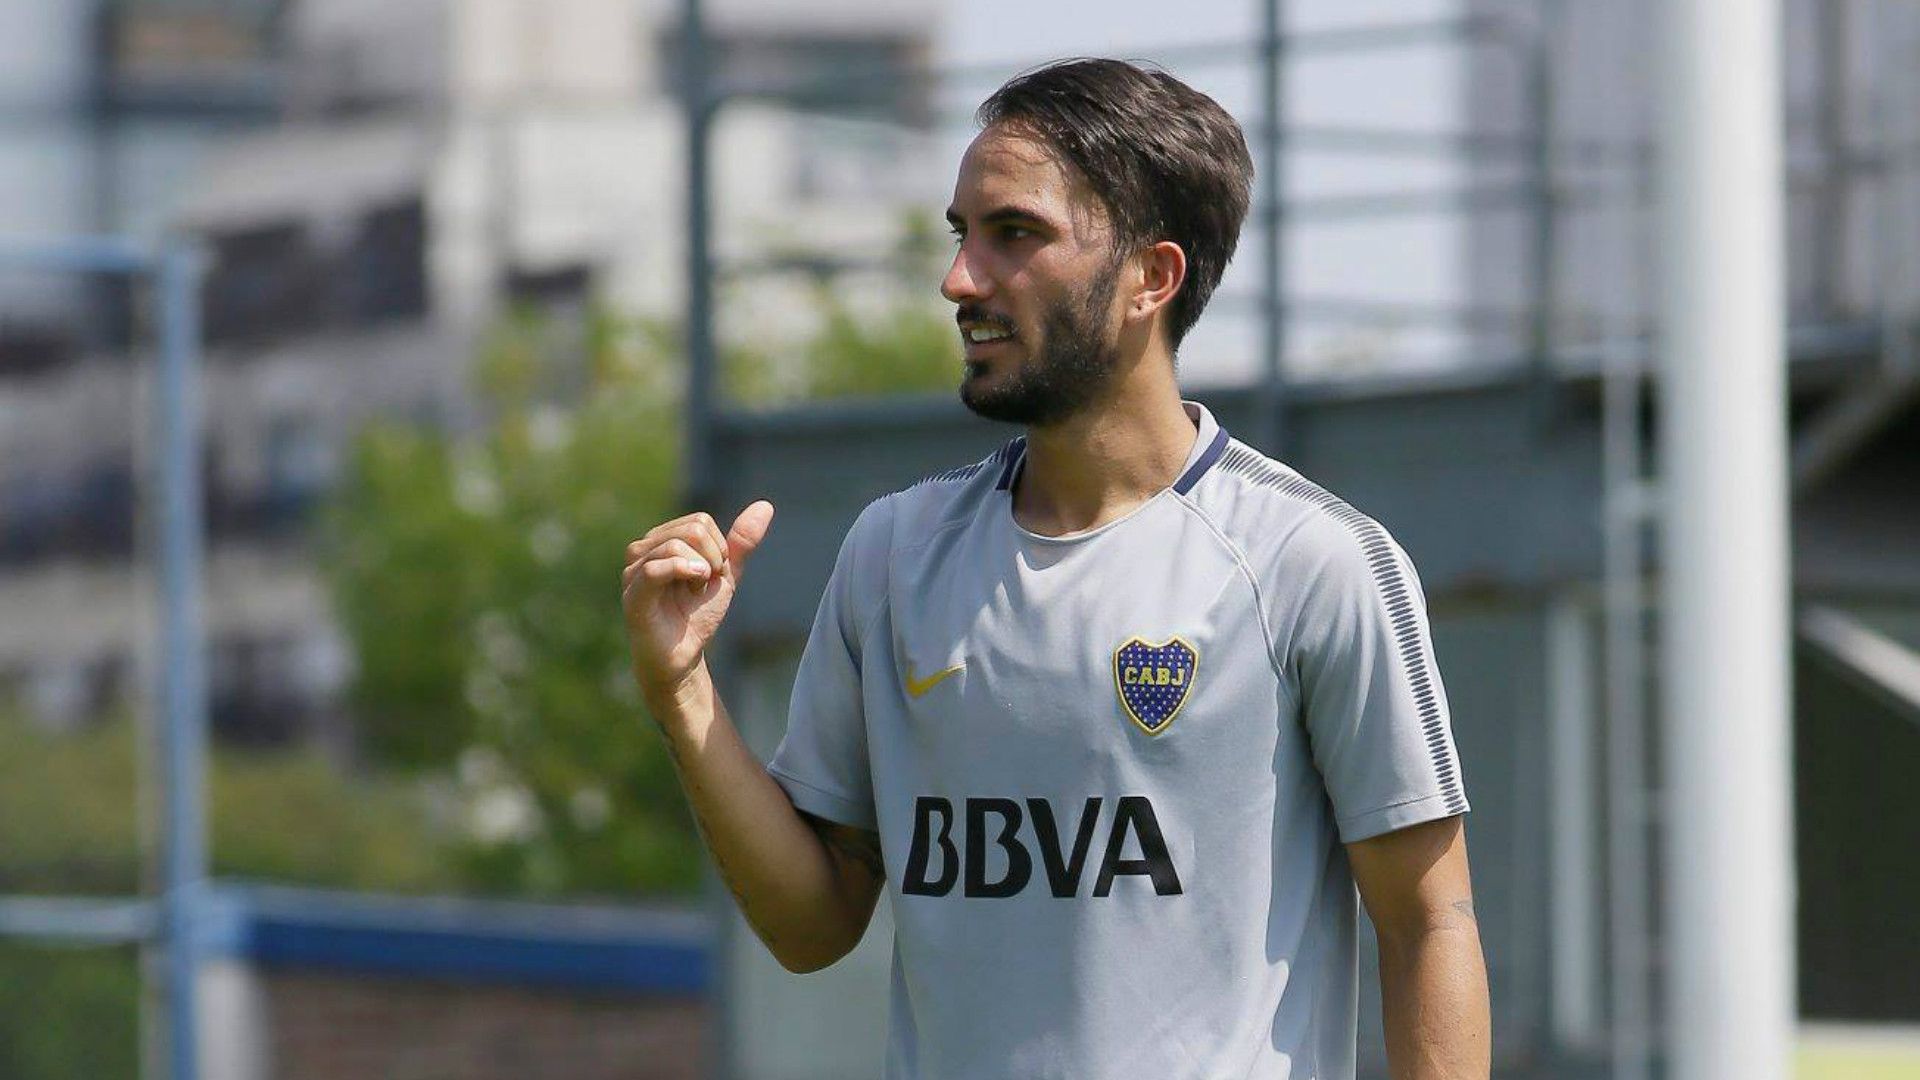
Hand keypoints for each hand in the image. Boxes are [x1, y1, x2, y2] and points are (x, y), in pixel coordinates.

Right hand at [621, 500, 774, 700]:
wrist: (683, 656)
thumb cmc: (697, 615)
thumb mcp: (725, 575)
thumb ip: (741, 542)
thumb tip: (765, 505)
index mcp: (661, 540)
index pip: (700, 521)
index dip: (718, 549)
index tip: (711, 576)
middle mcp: (642, 550)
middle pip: (693, 528)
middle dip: (713, 558)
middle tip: (703, 585)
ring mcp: (633, 571)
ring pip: (676, 545)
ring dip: (701, 570)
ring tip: (694, 592)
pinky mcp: (633, 595)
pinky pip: (655, 568)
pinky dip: (683, 570)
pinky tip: (696, 583)